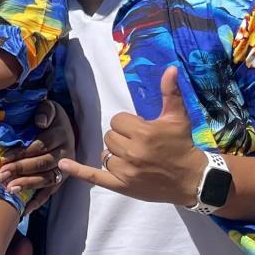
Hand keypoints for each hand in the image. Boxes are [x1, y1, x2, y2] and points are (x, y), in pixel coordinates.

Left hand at [0, 99, 75, 212]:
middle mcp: (66, 153)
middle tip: (2, 175)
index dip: (22, 153)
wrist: (64, 125)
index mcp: (61, 134)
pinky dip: (38, 201)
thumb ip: (44, 111)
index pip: (40, 146)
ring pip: (46, 179)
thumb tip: (40, 122)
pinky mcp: (61, 179)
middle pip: (42, 163)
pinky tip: (24, 210)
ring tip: (10, 189)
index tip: (4, 159)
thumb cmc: (50, 116)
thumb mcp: (49, 108)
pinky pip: (50, 192)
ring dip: (28, 185)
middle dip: (21, 170)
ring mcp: (65, 168)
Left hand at [59, 66, 205, 203]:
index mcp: (143, 132)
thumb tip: (170, 68)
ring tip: (133, 158)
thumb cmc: (182, 145)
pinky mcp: (121, 186)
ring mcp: (125, 171)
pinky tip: (63, 164)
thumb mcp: (177, 117)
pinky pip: (94, 177)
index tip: (142, 130)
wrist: (192, 179)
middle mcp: (132, 152)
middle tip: (140, 145)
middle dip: (122, 138)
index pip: (118, 120)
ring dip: (115, 154)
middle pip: (110, 136)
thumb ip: (171, 92)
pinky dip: (78, 171)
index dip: (128, 124)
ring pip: (105, 154)